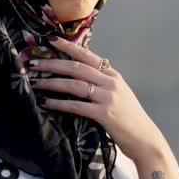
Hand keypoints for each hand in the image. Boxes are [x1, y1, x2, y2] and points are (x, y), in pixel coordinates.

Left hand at [29, 36, 165, 162]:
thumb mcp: (118, 94)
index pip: (87, 55)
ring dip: (51, 83)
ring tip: (35, 83)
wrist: (145, 139)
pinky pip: (76, 106)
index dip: (68, 46)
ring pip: (74, 84)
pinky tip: (46, 103)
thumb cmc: (129, 119)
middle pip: (76, 67)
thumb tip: (80, 76)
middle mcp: (110, 82)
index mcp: (113, 75)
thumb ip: (102, 83)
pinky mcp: (104, 114)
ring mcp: (108, 97)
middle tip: (34, 64)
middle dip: (52, 64)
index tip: (51, 40)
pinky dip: (59, 103)